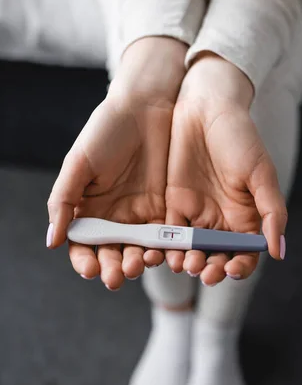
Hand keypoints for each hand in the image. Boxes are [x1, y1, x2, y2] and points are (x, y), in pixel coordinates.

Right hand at [47, 37, 186, 289]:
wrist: (146, 108)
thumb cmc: (106, 131)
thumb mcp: (79, 164)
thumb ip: (63, 201)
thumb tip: (52, 242)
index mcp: (89, 210)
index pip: (84, 246)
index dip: (84, 260)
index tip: (89, 269)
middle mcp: (115, 219)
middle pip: (112, 254)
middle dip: (113, 269)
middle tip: (116, 277)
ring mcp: (142, 218)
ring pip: (139, 250)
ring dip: (138, 263)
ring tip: (139, 265)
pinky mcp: (167, 212)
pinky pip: (165, 238)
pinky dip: (164, 250)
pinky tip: (162, 255)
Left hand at [165, 53, 287, 284]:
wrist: (206, 107)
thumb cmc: (240, 137)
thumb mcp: (261, 173)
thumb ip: (271, 213)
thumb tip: (279, 252)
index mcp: (246, 217)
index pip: (245, 253)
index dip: (241, 267)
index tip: (232, 270)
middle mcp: (221, 221)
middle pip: (217, 257)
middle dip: (211, 269)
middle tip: (204, 273)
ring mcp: (196, 214)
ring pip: (192, 251)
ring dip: (188, 262)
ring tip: (184, 264)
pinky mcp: (173, 205)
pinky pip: (169, 234)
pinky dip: (167, 246)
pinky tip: (164, 252)